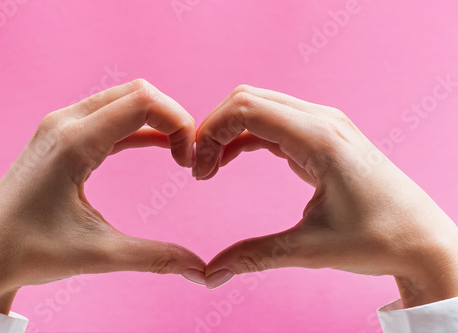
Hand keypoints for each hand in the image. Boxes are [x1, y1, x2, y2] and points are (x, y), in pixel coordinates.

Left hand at [0, 79, 205, 314]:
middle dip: (172, 117)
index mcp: (74, 142)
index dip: (178, 123)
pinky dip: (139, 126)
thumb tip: (199, 268)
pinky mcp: (60, 135)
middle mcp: (65, 122)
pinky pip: (109, 116)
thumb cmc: (30, 250)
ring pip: (124, 99)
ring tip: (176, 151)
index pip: (143, 102)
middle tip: (187, 154)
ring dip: (156, 119)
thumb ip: (156, 257)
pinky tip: (155, 145)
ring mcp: (60, 125)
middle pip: (137, 92)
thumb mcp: (99, 253)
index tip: (188, 160)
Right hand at [195, 85, 457, 307]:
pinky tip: (232, 159)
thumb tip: (210, 275)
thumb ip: (254, 256)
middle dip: (215, 128)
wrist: (421, 239)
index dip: (210, 131)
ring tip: (211, 166)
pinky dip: (246, 136)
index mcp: (319, 139)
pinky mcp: (323, 136)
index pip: (247, 108)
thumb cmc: (378, 239)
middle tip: (200, 167)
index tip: (197, 167)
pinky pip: (274, 122)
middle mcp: (322, 121)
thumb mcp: (310, 249)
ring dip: (229, 130)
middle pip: (249, 99)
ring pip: (260, 106)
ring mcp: (324, 125)